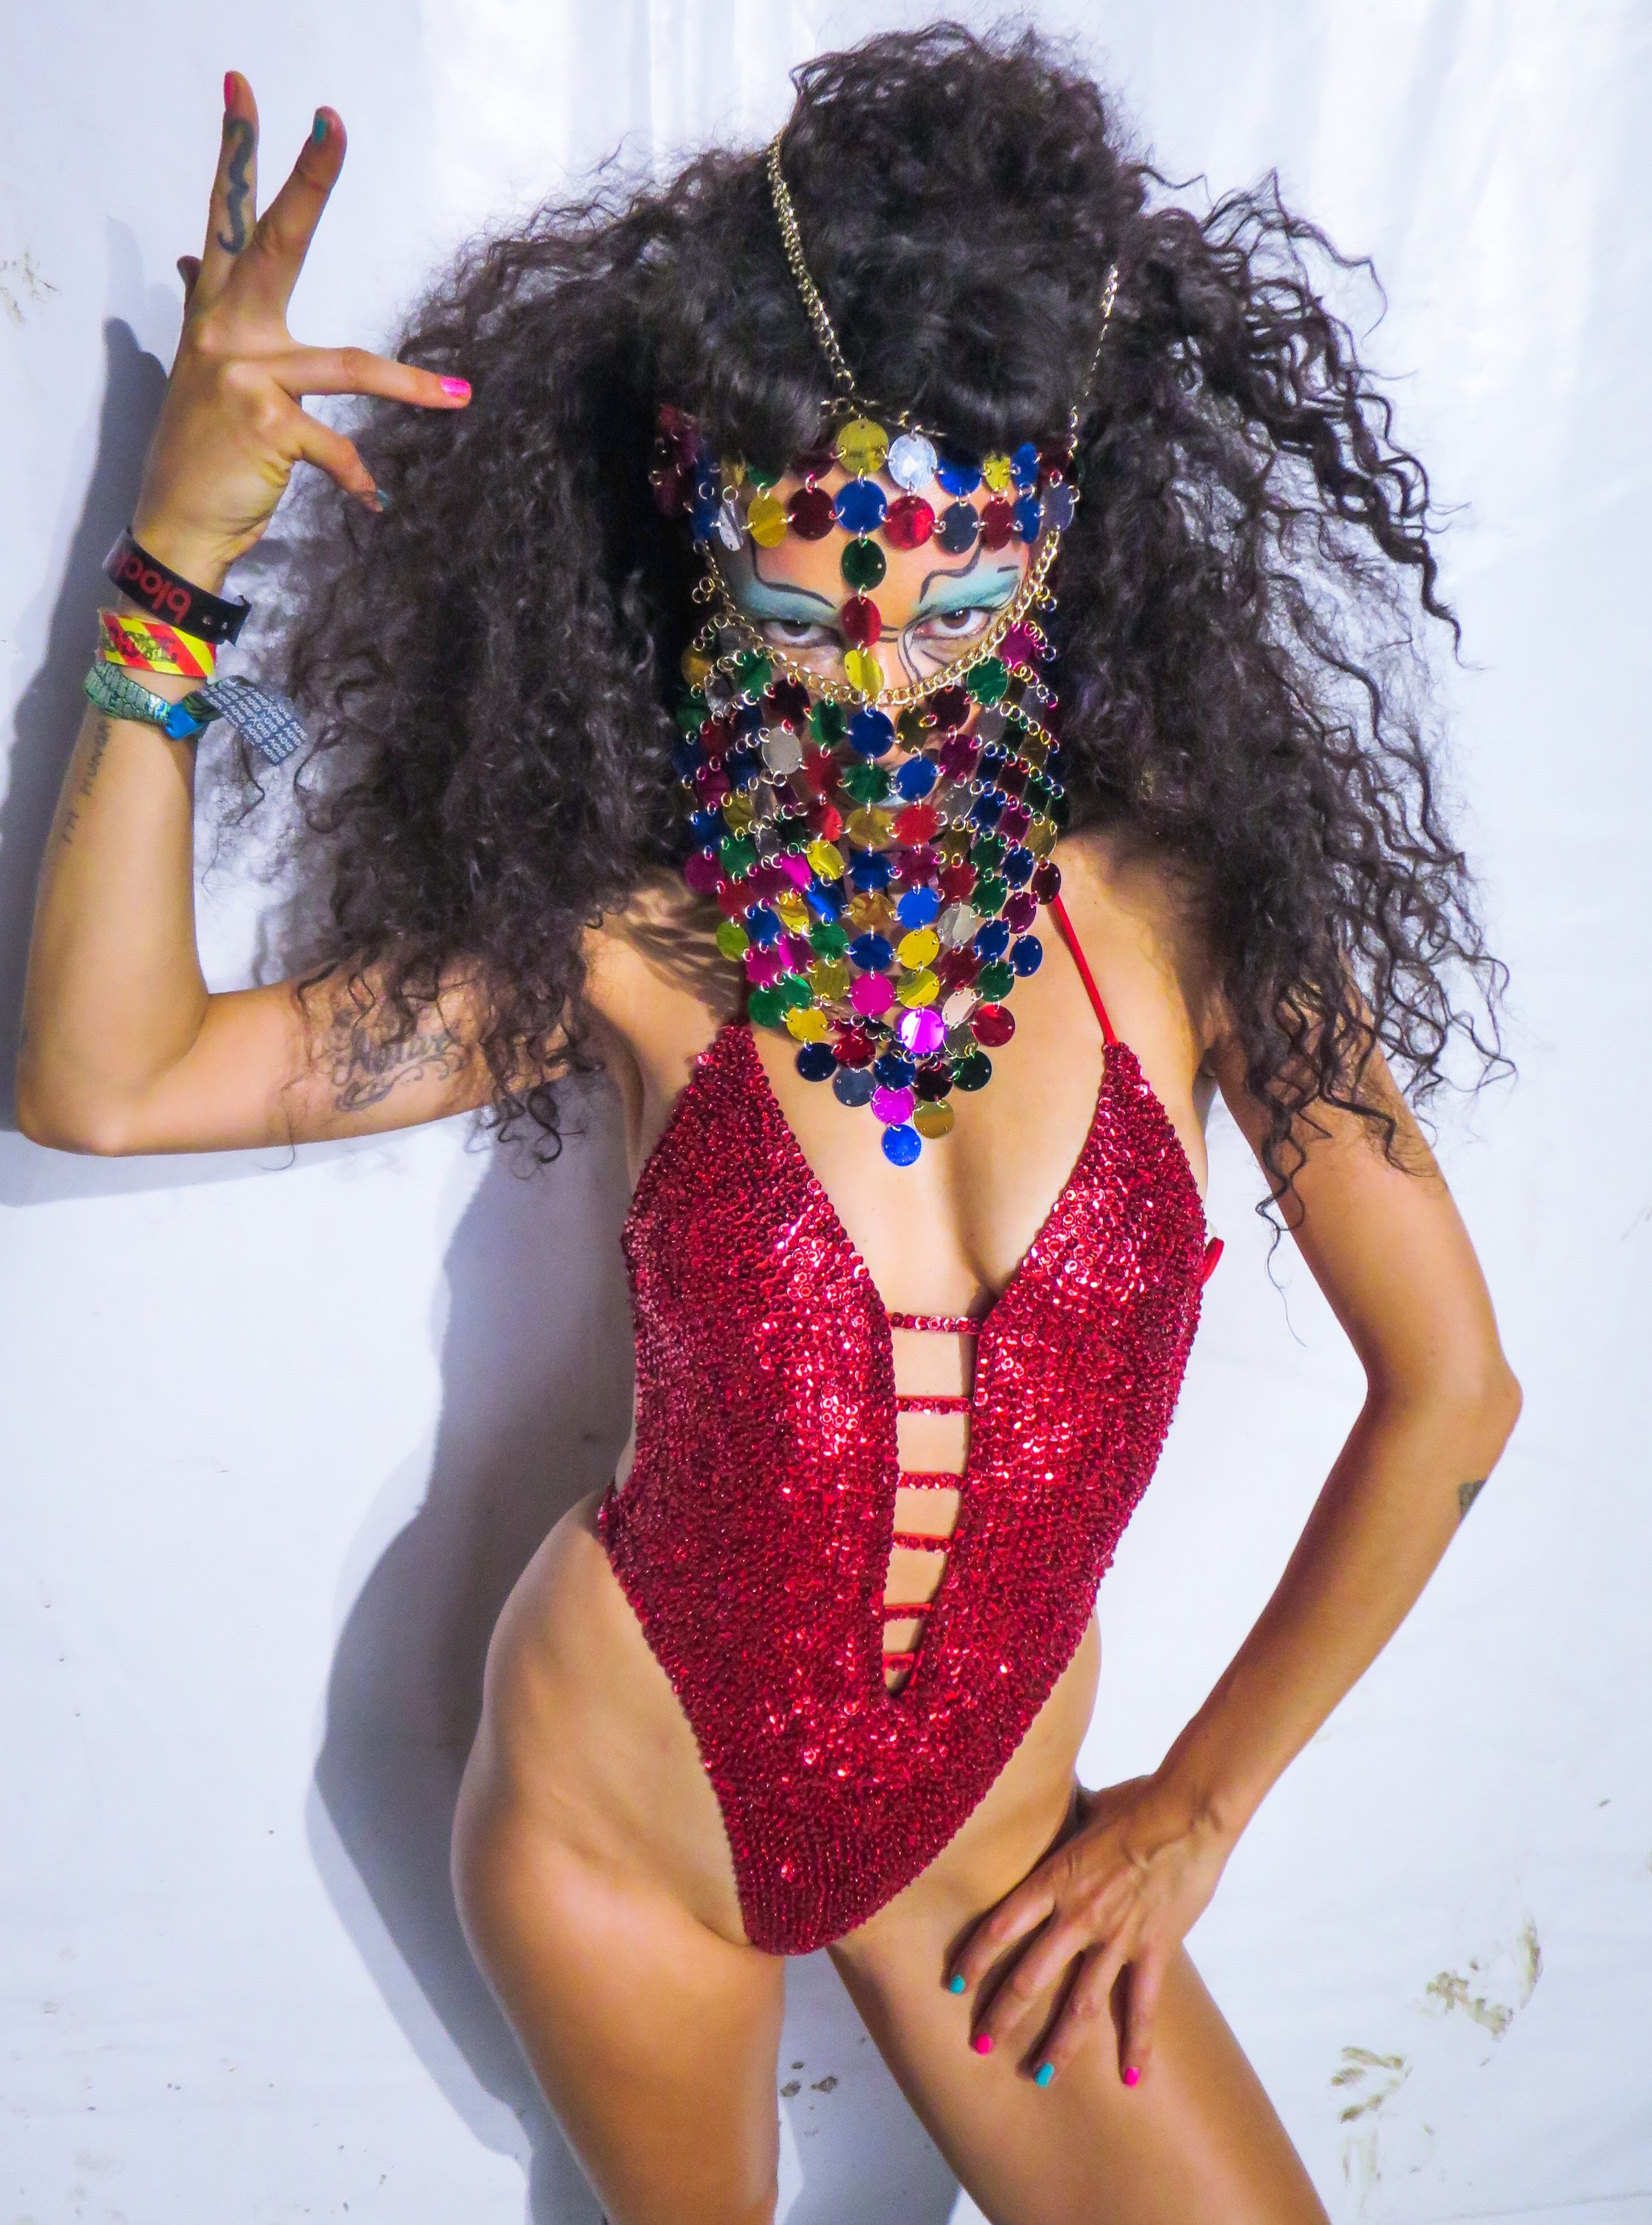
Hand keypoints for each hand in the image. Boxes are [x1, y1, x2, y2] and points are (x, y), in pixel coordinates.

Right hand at [130, 71, 470, 588]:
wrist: (177, 521)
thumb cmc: (203, 447)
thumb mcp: (203, 369)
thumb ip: (205, 309)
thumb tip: (193, 262)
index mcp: (217, 312)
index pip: (227, 220)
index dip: (238, 154)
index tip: (246, 92)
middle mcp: (226, 331)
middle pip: (276, 245)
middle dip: (306, 184)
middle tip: (331, 126)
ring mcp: (245, 377)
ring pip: (346, 366)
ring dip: (409, 385)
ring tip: (459, 396)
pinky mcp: (267, 427)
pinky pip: (335, 448)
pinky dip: (360, 479)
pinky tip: (374, 502)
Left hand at [945, 1774, 1234, 2087]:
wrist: (1188, 1811)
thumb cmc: (1140, 1800)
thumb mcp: (1089, 1809)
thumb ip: (1069, 1822)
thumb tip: (1059, 1805)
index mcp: (1054, 1879)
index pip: (999, 1928)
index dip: (973, 1960)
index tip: (954, 1986)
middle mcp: (1077, 1915)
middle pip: (1029, 1977)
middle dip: (1002, 2016)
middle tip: (982, 2045)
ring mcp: (1116, 1937)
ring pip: (1080, 2004)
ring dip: (1058, 2044)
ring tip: (1039, 2076)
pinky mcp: (1154, 1949)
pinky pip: (1142, 2007)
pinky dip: (1137, 2045)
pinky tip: (1132, 2079)